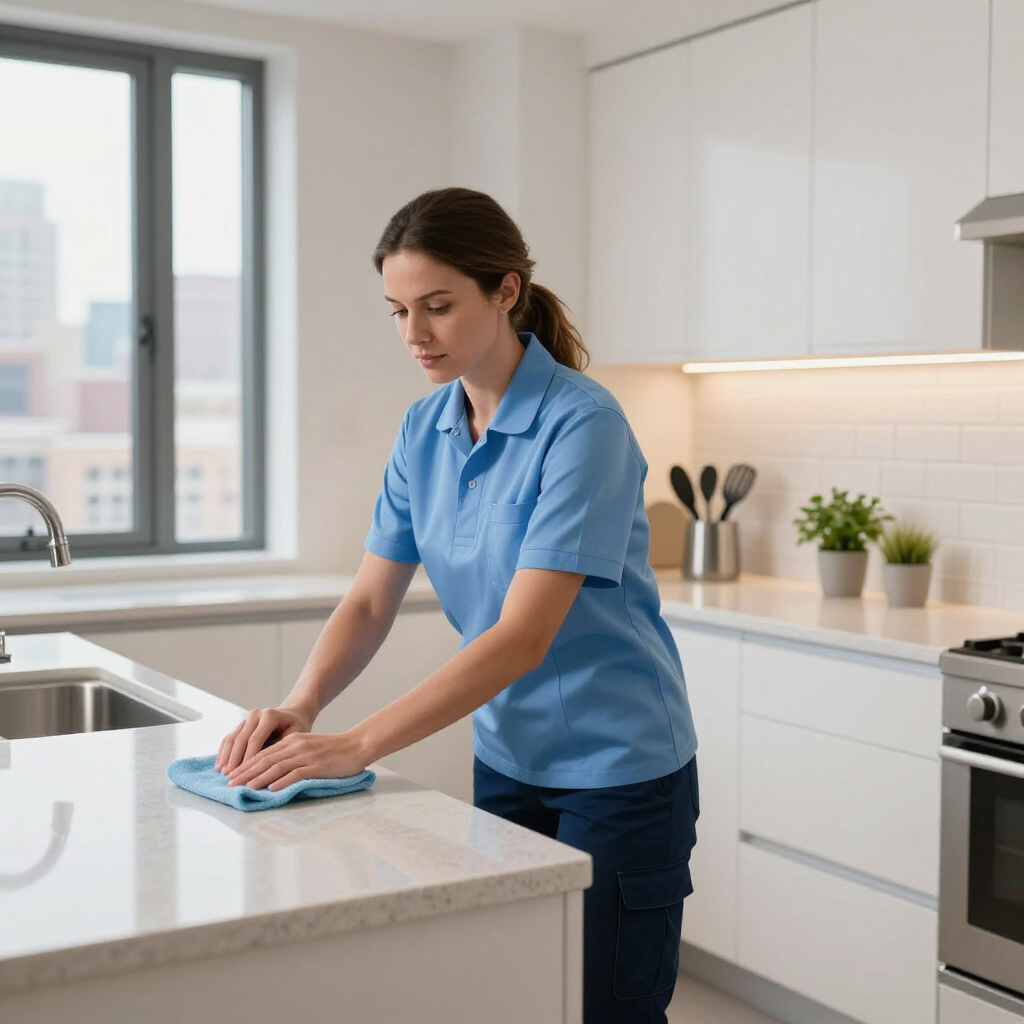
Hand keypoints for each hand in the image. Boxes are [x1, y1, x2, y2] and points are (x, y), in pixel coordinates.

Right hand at [215, 704, 314, 775]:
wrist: (293, 713)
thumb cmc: (297, 727)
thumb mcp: (296, 735)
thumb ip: (282, 748)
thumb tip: (268, 769)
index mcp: (269, 716)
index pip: (255, 739)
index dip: (248, 758)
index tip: (244, 774)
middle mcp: (255, 715)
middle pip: (240, 739)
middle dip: (234, 759)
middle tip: (229, 777)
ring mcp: (246, 719)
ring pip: (232, 738)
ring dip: (226, 757)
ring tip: (222, 773)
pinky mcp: (241, 725)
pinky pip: (229, 738)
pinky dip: (223, 752)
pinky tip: (220, 766)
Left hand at [225, 730, 369, 790]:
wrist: (358, 745)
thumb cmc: (334, 749)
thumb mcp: (309, 747)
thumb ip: (292, 755)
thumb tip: (272, 771)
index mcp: (292, 741)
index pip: (263, 753)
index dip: (245, 765)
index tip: (232, 776)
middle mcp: (296, 746)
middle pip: (265, 759)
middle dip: (246, 773)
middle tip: (230, 784)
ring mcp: (306, 755)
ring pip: (277, 766)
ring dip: (259, 778)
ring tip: (245, 788)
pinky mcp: (317, 765)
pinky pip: (296, 773)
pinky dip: (282, 781)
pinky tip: (271, 789)